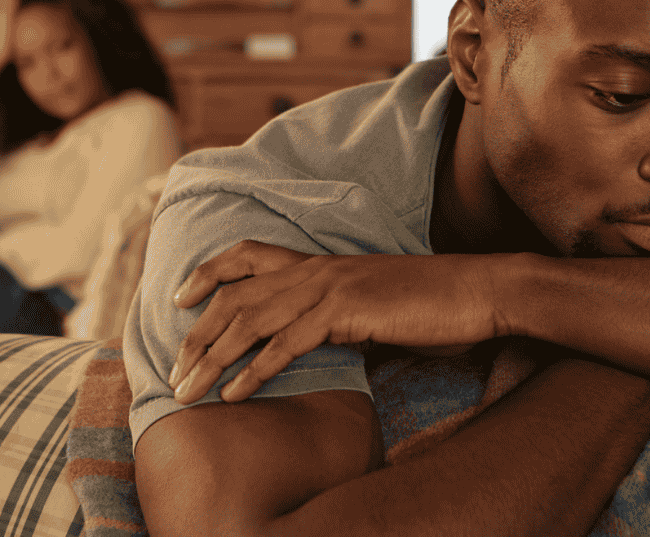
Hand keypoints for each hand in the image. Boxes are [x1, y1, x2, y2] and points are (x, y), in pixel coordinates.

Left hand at [168, 240, 510, 404]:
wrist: (475, 293)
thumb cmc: (429, 304)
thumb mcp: (371, 304)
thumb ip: (335, 315)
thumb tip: (308, 339)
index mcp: (320, 263)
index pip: (248, 254)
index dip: (208, 272)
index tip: (178, 298)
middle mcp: (317, 268)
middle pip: (237, 295)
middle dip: (197, 334)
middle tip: (173, 370)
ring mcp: (329, 287)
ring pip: (252, 320)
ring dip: (213, 359)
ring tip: (188, 390)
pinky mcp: (346, 312)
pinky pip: (287, 344)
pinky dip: (254, 371)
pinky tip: (234, 394)